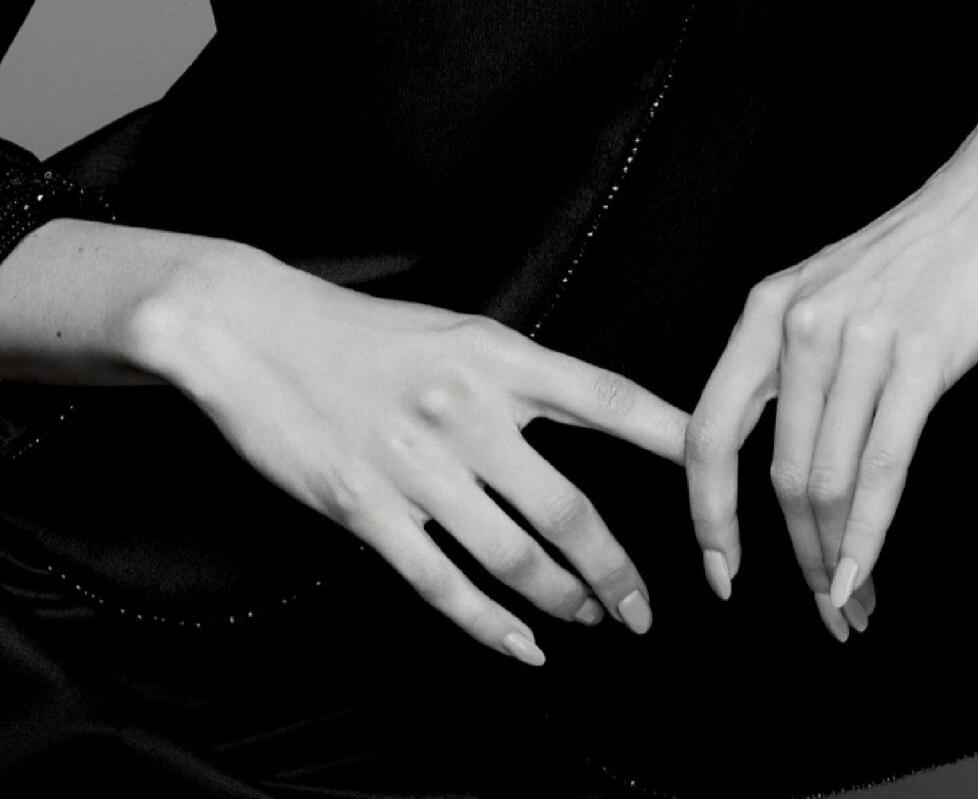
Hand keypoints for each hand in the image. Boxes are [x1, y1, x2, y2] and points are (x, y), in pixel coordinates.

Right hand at [130, 243, 688, 664]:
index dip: (673, 439)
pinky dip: (494, 628)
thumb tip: (589, 416)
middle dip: (618, 570)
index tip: (724, 472)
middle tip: (646, 608)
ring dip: (566, 601)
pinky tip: (525, 648)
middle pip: (570, 509)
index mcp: (495, 355)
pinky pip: (445, 585)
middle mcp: (465, 410)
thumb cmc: (360, 331)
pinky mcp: (366, 511)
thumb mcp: (454, 330)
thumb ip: (518, 377)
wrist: (253, 331)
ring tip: (595, 622)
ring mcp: (415, 466)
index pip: (608, 399)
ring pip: (515, 558)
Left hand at [686, 101, 977, 640]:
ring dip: (833, 559)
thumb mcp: (836, 295)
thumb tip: (789, 460)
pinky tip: (864, 574)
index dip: (707, 512)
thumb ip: (803, 365)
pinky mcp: (918, 355)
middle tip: (817, 611)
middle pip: (774, 472)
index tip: (720, 570)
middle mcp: (799, 323)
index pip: (709, 429)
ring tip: (850, 604)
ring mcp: (858, 338)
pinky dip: (867, 536)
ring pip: (824, 479)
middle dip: (788, 557)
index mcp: (768, 311)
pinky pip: (881, 466)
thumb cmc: (926, 251)